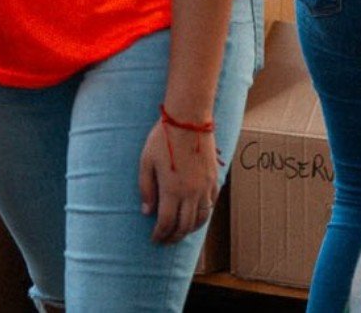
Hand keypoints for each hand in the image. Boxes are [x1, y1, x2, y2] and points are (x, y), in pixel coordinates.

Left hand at [139, 118, 220, 243]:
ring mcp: (205, 186)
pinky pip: (211, 204)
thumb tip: (147, 211)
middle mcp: (191, 192)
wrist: (188, 118)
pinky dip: (203, 214)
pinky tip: (196, 214)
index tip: (154, 239)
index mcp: (172, 190)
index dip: (160, 235)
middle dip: (174, 237)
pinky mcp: (214, 178)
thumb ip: (146, 189)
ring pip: (201, 218)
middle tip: (166, 240)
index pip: (167, 223)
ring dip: (190, 229)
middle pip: (185, 226)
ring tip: (181, 232)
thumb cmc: (163, 138)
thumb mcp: (146, 162)